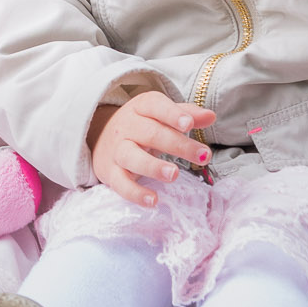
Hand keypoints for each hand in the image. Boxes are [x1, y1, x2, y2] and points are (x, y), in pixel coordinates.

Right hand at [88, 92, 216, 206]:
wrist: (97, 136)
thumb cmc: (140, 125)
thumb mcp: (160, 115)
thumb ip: (186, 114)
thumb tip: (211, 116)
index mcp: (141, 108)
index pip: (155, 106)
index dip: (172, 114)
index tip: (189, 124)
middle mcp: (126, 127)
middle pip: (150, 134)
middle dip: (177, 145)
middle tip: (203, 156)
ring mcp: (117, 150)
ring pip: (131, 157)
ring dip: (152, 167)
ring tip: (174, 175)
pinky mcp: (109, 172)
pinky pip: (120, 183)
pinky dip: (135, 193)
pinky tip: (153, 200)